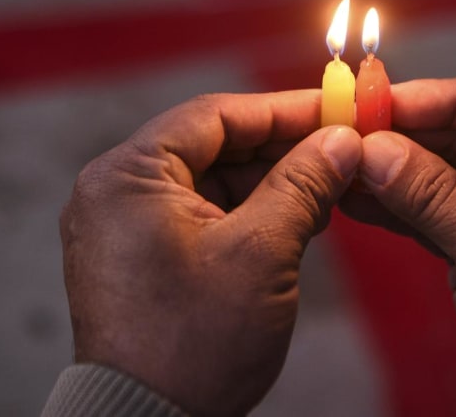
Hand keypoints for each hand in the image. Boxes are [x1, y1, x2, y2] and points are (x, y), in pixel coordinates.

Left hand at [60, 91, 360, 416]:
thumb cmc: (191, 347)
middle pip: (211, 146)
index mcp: (126, 177)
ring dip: (268, 181)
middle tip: (339, 147)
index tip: (332, 108)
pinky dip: (247, 212)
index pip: (213, 116)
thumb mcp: (261, 253)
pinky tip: (295, 215)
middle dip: (280, 148)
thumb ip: (302, 184)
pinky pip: (200, 213)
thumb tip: (341, 142)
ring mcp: (124, 225)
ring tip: (328, 186)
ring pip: (210, 180)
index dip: (281, 109)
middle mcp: (114, 192)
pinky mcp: (140, 255)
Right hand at [340, 71, 455, 416]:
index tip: (381, 105)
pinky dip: (388, 206)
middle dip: (401, 135)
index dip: (438, 96)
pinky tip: (353, 200)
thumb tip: (376, 151)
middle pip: (455, 131)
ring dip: (387, 170)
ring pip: (432, 171)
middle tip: (346, 137)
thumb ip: (436, 197)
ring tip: (339, 168)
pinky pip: (422, 211)